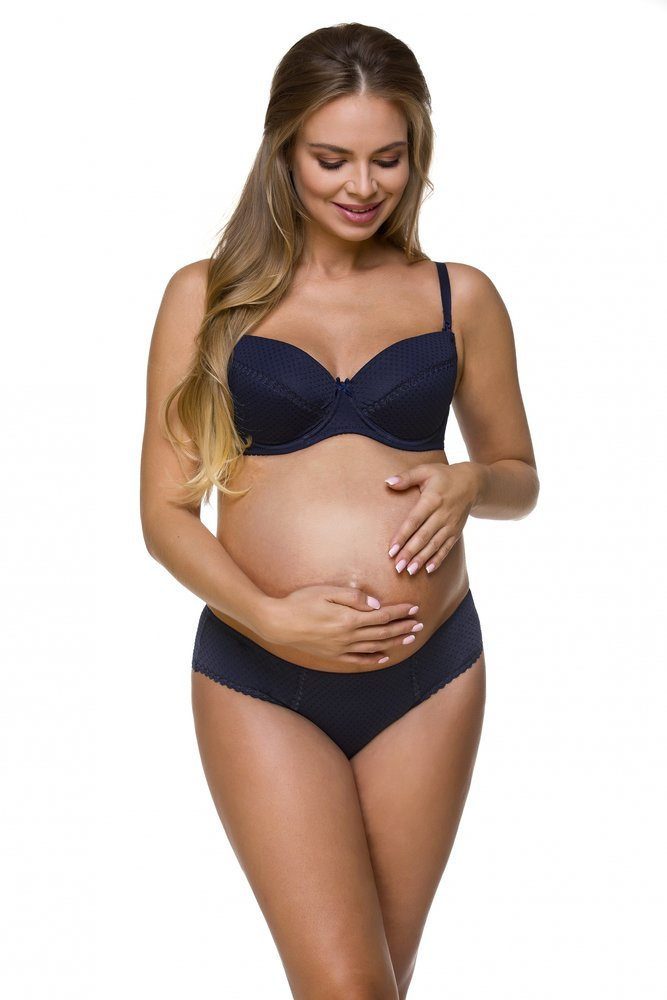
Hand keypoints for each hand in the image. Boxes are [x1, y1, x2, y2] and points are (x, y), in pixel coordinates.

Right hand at [260, 584, 423, 665]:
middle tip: (420, 624)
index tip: (414, 608)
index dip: (399, 612)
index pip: (382, 616)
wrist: (278, 624)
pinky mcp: (333, 656)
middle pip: (383, 633)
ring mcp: (341, 648)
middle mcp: (348, 636)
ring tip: (410, 639)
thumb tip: (375, 604)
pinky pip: (358, 660)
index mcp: (348, 618)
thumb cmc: (300, 602)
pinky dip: (374, 660)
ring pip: (375, 647)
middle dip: (403, 627)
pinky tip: (384, 657)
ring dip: (394, 643)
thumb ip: (353, 597)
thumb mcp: (326, 591)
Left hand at [384, 462, 479, 574]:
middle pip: (423, 537)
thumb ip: (406, 477)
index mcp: (432, 500)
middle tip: (397, 566)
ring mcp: (450, 525)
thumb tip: (387, 482)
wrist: (472, 483)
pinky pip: (447, 548)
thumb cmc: (444, 476)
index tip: (391, 549)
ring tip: (409, 571)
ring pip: (434, 545)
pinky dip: (438, 559)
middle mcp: (442, 515)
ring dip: (422, 559)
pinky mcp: (456, 532)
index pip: (414, 521)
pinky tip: (428, 570)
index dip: (402, 536)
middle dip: (410, 552)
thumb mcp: (426, 470)